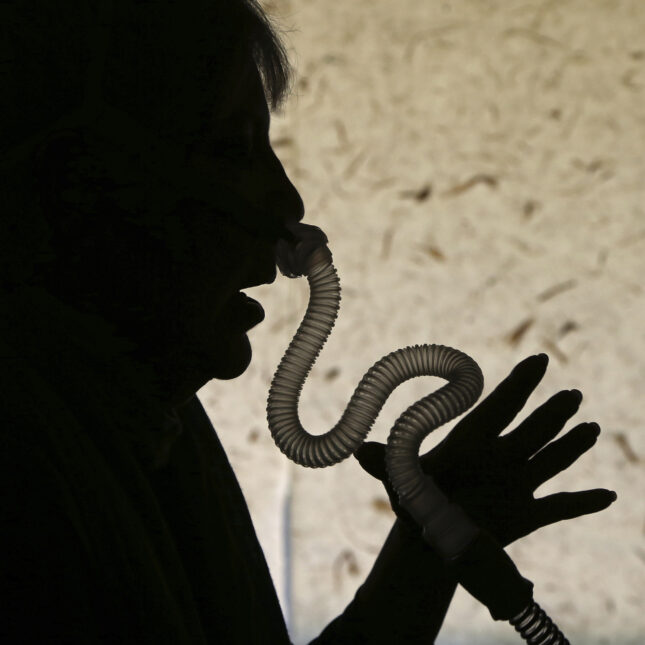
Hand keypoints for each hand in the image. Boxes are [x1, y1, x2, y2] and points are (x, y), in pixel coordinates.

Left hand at [354, 353, 616, 546]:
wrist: (429, 538)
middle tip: (571, 392)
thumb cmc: (415, 503)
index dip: (517, 384)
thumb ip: (386, 464)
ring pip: (549, 460)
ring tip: (592, 428)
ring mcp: (516, 485)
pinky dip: (584, 503)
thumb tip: (357, 453)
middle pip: (529, 429)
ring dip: (571, 446)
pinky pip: (561, 507)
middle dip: (550, 412)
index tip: (538, 361)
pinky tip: (609, 497)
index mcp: (470, 442)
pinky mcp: (526, 515)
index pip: (498, 407)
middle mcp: (498, 457)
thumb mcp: (401, 482)